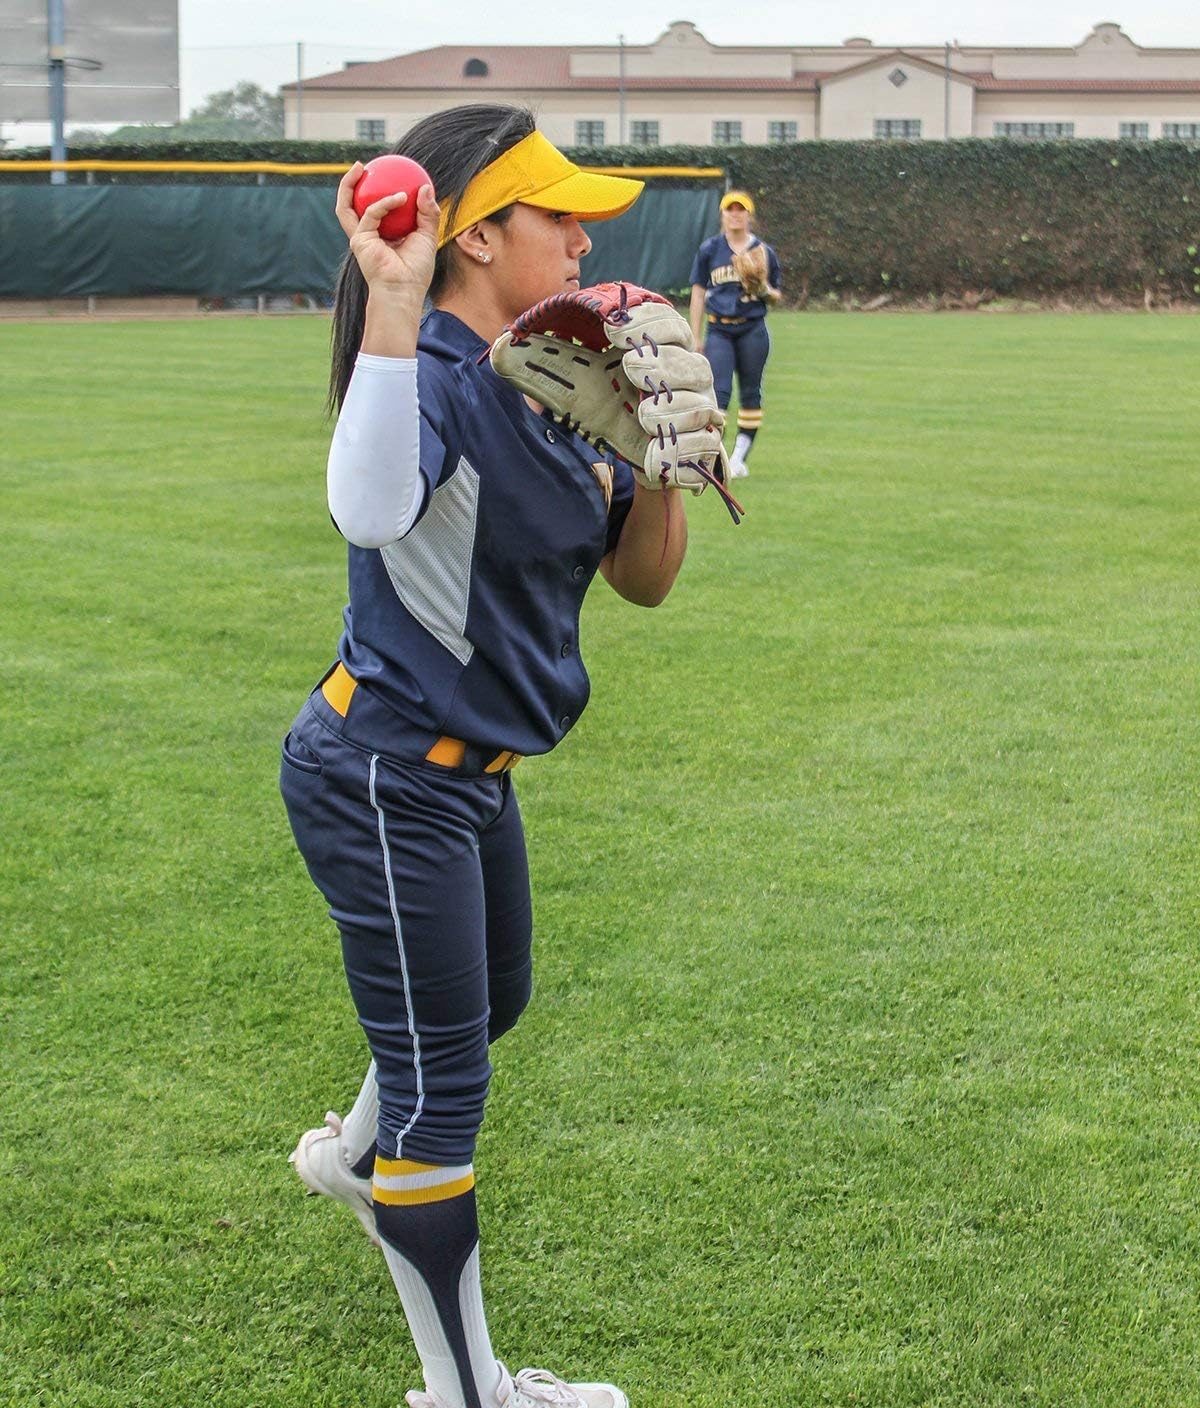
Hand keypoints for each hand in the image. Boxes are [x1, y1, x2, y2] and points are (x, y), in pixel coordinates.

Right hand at [335, 161, 439, 301]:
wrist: (405, 290)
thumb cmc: (417, 270)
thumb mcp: (428, 237)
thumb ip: (428, 213)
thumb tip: (426, 187)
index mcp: (381, 235)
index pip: (374, 210)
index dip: (375, 191)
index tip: (385, 174)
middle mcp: (367, 235)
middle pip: (351, 206)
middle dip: (350, 184)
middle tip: (362, 166)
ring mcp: (360, 238)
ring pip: (346, 207)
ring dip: (349, 185)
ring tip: (360, 167)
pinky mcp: (360, 240)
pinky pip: (371, 213)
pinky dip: (385, 203)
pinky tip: (399, 196)